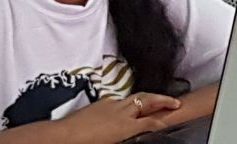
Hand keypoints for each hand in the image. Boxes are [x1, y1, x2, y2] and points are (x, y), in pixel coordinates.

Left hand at [56, 93, 179, 143]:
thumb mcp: (112, 143)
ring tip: (158, 100)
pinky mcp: (101, 103)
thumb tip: (135, 133)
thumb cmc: (87, 143)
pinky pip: (121, 100)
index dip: (161, 121)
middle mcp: (122, 113)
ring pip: (136, 97)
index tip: (169, 119)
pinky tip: (128, 108)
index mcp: (125, 126)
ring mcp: (111, 105)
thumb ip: (127, 136)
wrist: (62, 135)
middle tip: (175, 102)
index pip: (150, 122)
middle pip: (147, 101)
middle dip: (163, 100)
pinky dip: (130, 102)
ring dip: (150, 97)